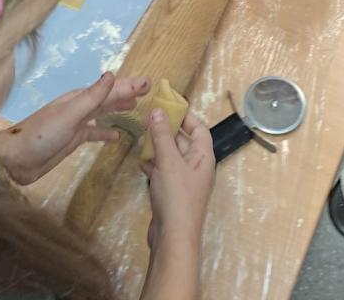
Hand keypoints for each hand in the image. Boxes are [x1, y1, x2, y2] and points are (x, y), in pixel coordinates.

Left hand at [0, 71, 149, 184]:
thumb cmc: (43, 134)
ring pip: (102, 113)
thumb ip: (92, 96)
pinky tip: (116, 136)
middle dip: (127, 92)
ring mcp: (76, 124)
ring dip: (118, 108)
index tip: (148, 82)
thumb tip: (112, 74)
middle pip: (108, 98)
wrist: (16, 159)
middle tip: (147, 89)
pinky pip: (94, 133)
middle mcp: (79, 108)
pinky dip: (105, 132)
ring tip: (136, 107)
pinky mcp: (72, 141)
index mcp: (80, 98)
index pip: (110, 89)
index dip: (129, 85)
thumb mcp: (70, 113)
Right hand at [142, 109, 214, 251]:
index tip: (167, 107)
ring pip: (171, 156)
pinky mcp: (172, 192)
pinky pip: (163, 171)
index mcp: (203, 156)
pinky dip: (153, 164)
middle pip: (183, 141)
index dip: (185, 116)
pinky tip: (140, 162)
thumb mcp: (168, 161)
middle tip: (146, 120)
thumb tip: (158, 111)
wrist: (173, 238)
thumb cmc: (176, 196)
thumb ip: (162, 135)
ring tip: (140, 138)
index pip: (198, 128)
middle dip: (166, 130)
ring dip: (157, 147)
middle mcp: (196, 166)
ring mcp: (184, 180)